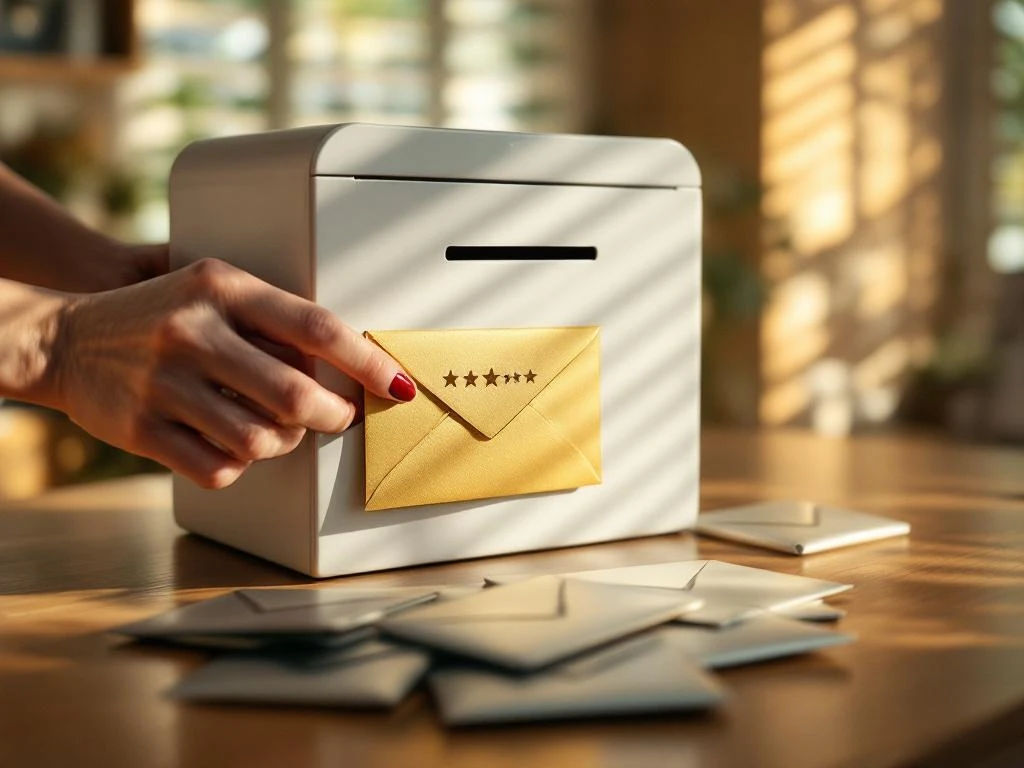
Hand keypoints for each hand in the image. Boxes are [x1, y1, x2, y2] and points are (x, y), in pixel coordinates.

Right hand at [50, 258, 415, 488]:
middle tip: (337, 416)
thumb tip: (351, 363)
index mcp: (222, 288)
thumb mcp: (214, 288)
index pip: (316, 327)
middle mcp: (193, 331)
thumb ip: (275, 319)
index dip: (367, 362)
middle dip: (331, 416)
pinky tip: (233, 443)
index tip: (398, 385)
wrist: (66, 339)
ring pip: (261, 439)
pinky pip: (219, 467)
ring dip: (284, 443)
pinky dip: (239, 464)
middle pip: (295, 395)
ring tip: (279, 428)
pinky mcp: (142, 429)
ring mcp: (164, 383)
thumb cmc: (162, 313)